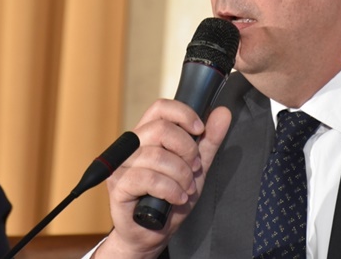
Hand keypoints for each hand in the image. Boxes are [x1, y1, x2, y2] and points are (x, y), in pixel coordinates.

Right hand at [94, 99, 231, 257]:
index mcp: (147, 135)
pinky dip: (169, 189)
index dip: (183, 114)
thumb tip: (223, 112)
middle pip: (161, 129)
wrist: (152, 232)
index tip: (200, 129)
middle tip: (194, 168)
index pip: (160, 108)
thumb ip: (208, 141)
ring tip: (186, 189)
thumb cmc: (169, 197)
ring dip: (181, 175)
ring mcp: (122, 165)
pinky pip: (148, 178)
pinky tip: (176, 199)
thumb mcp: (196, 167)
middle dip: (187, 150)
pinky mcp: (118, 185)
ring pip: (157, 156)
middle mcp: (131, 146)